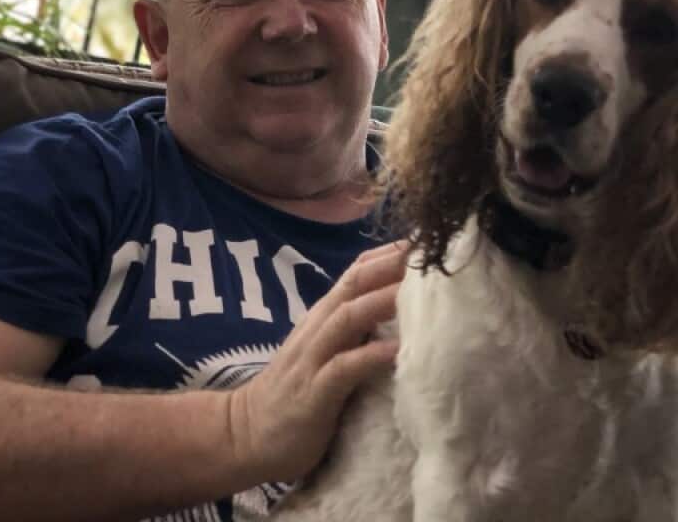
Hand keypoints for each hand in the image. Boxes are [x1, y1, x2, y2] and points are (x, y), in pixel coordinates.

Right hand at [228, 242, 406, 485]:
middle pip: (355, 284)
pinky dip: (371, 356)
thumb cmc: (296, 395)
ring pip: (349, 317)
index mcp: (323, 317)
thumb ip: (354, 330)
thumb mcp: (327, 352)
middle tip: (431, 252)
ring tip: (420, 292)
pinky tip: (397, 350)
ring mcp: (313, 359)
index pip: (357, 272)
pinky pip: (344, 368)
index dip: (390, 254)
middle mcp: (317, 329)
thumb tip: (399, 311)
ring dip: (384, 300)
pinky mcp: (313, 393)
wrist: (246, 437)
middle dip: (391, 266)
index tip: (426, 241)